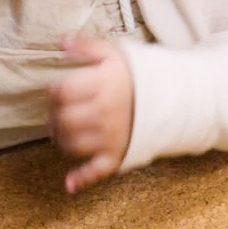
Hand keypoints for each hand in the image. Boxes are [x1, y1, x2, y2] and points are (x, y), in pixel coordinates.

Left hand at [49, 36, 134, 192]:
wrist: (174, 96)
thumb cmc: (140, 74)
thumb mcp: (115, 54)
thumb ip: (87, 47)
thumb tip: (62, 45)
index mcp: (104, 85)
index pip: (63, 91)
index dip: (54, 90)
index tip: (56, 89)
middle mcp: (105, 112)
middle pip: (63, 119)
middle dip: (53, 115)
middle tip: (55, 110)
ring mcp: (111, 136)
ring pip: (73, 144)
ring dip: (61, 139)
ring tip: (61, 130)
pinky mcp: (118, 153)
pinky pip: (98, 170)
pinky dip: (82, 178)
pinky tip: (69, 183)